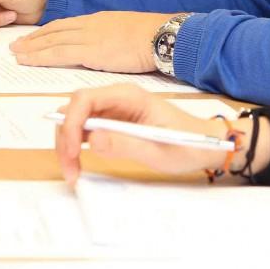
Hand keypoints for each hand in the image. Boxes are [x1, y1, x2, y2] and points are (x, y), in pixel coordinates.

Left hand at [10, 11, 171, 72]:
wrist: (161, 36)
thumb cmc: (152, 37)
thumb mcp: (126, 32)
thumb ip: (111, 38)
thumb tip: (105, 48)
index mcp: (99, 20)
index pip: (65, 25)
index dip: (47, 31)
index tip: (33, 37)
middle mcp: (89, 25)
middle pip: (54, 31)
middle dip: (33, 39)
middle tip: (15, 45)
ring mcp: (89, 37)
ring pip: (51, 41)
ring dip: (31, 48)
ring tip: (16, 54)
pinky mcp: (90, 51)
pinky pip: (58, 54)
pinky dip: (39, 57)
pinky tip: (27, 60)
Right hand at [55, 85, 233, 186]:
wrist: (204, 144)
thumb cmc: (187, 144)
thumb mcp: (158, 150)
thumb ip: (125, 144)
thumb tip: (93, 139)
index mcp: (129, 96)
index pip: (85, 99)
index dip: (71, 123)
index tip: (73, 151)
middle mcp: (117, 98)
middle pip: (74, 109)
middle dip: (65, 138)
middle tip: (70, 170)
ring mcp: (113, 109)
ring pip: (75, 120)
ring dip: (68, 144)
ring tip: (74, 172)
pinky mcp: (112, 122)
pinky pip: (85, 129)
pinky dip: (76, 146)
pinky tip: (81, 164)